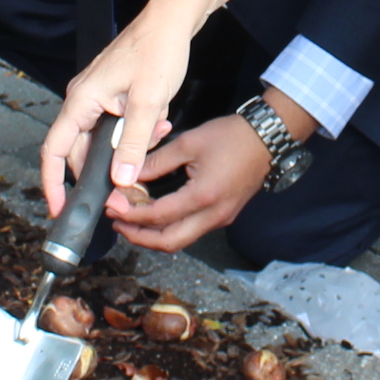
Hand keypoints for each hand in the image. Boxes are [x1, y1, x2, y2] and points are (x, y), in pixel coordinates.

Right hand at [41, 9, 194, 213]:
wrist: (172, 21)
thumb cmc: (157, 50)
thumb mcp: (149, 102)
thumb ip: (133, 143)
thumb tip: (119, 179)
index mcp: (82, 100)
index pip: (55, 150)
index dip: (53, 183)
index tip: (59, 208)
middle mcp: (83, 100)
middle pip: (82, 151)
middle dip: (107, 168)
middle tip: (131, 184)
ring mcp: (97, 98)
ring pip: (104, 141)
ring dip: (129, 147)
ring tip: (157, 131)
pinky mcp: (112, 97)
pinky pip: (117, 127)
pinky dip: (136, 133)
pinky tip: (159, 122)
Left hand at [106, 114, 274, 252]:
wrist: (268, 138)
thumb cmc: (231, 136)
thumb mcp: (189, 142)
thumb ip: (157, 161)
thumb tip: (130, 174)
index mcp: (203, 196)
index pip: (158, 216)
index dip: (131, 213)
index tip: (111, 204)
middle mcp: (213, 215)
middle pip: (169, 243)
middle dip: (138, 237)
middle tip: (116, 221)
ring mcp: (220, 219)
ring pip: (180, 241)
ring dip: (152, 235)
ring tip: (129, 220)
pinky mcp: (223, 216)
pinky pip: (191, 231)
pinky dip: (168, 228)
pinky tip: (154, 214)